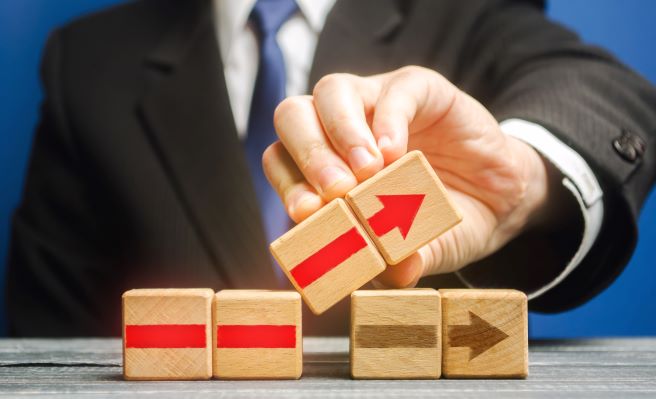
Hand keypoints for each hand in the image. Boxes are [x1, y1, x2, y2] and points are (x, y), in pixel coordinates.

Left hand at [263, 66, 549, 287]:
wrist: (500, 198)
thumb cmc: (442, 220)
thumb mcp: (420, 249)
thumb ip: (403, 259)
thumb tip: (394, 271)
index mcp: (326, 166)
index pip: (283, 163)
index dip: (288, 185)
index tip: (305, 214)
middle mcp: (342, 128)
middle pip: (294, 117)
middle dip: (308, 155)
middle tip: (334, 193)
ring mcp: (377, 103)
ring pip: (333, 91)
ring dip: (342, 134)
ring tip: (367, 175)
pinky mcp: (418, 89)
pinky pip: (394, 92)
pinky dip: (389, 121)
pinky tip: (397, 154)